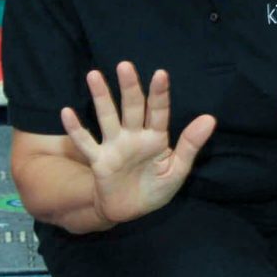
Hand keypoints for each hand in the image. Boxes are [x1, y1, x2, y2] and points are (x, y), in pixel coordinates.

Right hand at [62, 64, 215, 224]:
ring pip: (107, 117)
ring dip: (101, 97)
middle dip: (129, 87)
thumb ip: (190, 144)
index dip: (160, 94)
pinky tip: (66, 112)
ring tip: (94, 75)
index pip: (158, 112)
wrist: (131, 210)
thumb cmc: (155, 188)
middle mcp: (133, 136)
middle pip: (131, 107)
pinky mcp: (99, 160)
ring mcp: (114, 146)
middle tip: (125, 66)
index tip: (161, 74)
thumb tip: (210, 118)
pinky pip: (85, 143)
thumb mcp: (178, 170)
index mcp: (155, 138)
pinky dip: (76, 129)